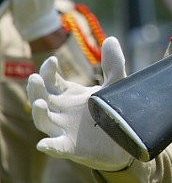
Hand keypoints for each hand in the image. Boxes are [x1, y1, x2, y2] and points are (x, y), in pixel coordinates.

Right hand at [27, 37, 133, 171]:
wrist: (123, 140)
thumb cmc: (112, 111)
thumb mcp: (114, 85)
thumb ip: (113, 65)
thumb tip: (110, 39)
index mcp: (69, 95)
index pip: (51, 81)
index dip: (48, 71)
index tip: (52, 60)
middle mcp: (62, 112)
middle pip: (42, 99)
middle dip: (36, 89)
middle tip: (34, 78)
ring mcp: (64, 129)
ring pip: (44, 122)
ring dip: (39, 113)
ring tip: (39, 103)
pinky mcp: (71, 147)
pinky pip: (56, 147)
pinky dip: (50, 146)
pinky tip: (45, 144)